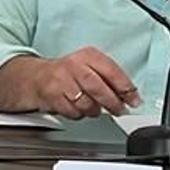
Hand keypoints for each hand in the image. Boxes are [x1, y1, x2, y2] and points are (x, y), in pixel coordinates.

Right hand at [0, 48, 138, 117]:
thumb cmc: (66, 73)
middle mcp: (74, 65)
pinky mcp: (51, 95)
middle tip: (120, 110)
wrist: (35, 78)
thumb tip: (130, 95)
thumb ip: (108, 78)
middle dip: (112, 102)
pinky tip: (77, 109)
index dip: (126, 87)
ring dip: (94, 110)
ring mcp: (61, 80)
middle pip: (98, 88)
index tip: (134, 99)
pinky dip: (78, 114)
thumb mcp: (88, 67)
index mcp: (88, 55)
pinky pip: (72, 111)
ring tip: (94, 109)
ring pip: (86, 103)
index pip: (112, 71)